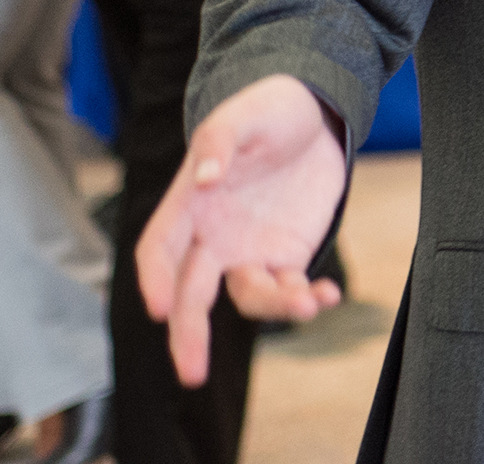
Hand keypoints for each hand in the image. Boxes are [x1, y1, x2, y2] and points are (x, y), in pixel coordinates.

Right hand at [137, 74, 348, 383]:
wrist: (315, 114)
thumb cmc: (267, 110)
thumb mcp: (241, 116)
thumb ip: (218, 143)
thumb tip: (202, 176)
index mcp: (188, 206)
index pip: (158, 250)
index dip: (155, 280)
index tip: (160, 309)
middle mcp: (211, 238)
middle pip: (191, 295)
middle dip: (189, 335)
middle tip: (192, 373)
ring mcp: (248, 251)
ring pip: (248, 296)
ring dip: (274, 306)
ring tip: (308, 303)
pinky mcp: (286, 255)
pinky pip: (290, 288)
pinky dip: (307, 298)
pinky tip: (328, 294)